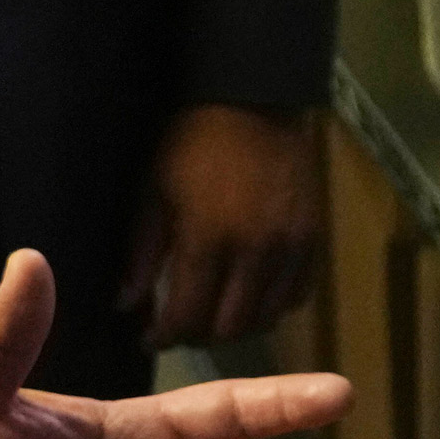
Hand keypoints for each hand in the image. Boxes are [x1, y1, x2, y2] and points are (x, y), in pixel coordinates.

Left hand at [123, 104, 323, 347]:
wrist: (255, 101)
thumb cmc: (193, 142)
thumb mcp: (154, 190)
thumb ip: (141, 253)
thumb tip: (125, 305)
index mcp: (208, 240)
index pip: (186, 315)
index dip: (164, 336)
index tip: (149, 337)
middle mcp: (254, 254)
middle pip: (228, 329)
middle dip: (198, 337)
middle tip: (180, 327)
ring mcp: (290, 249)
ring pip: (266, 320)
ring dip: (236, 328)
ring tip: (213, 315)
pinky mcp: (314, 240)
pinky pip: (297, 297)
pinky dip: (272, 308)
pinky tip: (252, 297)